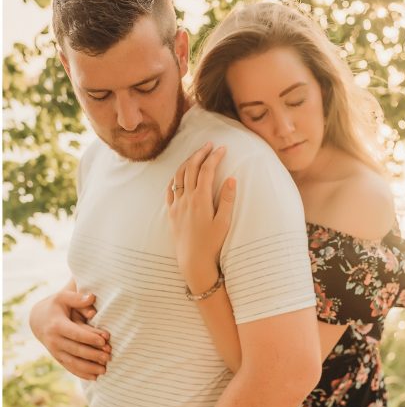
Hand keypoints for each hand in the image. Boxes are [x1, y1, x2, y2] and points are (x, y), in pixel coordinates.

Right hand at [28, 286, 109, 378]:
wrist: (38, 319)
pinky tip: (95, 378)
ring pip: (72, 362)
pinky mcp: (57, 357)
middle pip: (75, 350)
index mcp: (57, 325)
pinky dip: (81, 373)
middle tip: (109, 357)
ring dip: (88, 368)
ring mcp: (55, 351)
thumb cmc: (56, 305)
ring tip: (104, 370)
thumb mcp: (63, 297)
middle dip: (93, 354)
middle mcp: (54, 340)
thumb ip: (77, 298)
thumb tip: (92, 297)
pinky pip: (69, 367)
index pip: (75, 333)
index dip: (89, 337)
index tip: (104, 340)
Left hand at [167, 143, 235, 293]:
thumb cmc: (212, 244)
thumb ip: (228, 200)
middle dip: (200, 154)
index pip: (208, 170)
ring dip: (188, 162)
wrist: (193, 261)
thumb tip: (232, 179)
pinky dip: (175, 178)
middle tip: (209, 145)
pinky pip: (170, 189)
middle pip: (192, 168)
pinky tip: (179, 175)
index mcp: (201, 199)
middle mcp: (186, 199)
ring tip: (196, 155)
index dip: (215, 157)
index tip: (222, 148)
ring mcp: (177, 205)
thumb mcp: (224, 223)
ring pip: (179, 176)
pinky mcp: (171, 212)